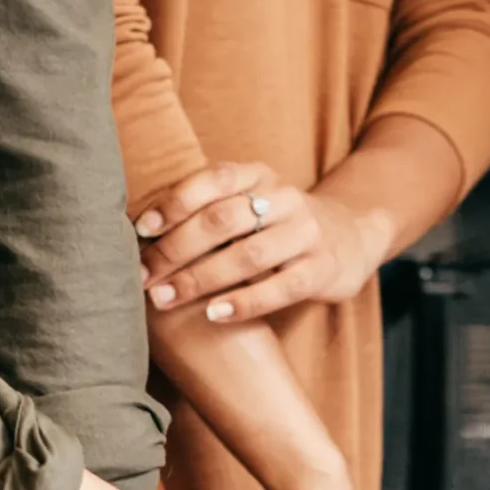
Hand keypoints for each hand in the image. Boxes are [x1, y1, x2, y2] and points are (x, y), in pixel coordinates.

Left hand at [138, 163, 380, 324]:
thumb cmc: (277, 226)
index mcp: (258, 175)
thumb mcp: (249, 203)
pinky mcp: (322, 269)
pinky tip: (212, 314)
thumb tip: (140, 232)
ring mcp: (306, 233)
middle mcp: (284, 198)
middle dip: (176, 249)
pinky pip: (280, 287)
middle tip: (143, 276)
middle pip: (223, 220)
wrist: (350, 236)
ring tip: (165, 300)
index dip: (174, 203)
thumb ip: (209, 208)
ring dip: (200, 279)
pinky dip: (243, 302)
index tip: (141, 230)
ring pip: (248, 255)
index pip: (212, 180)